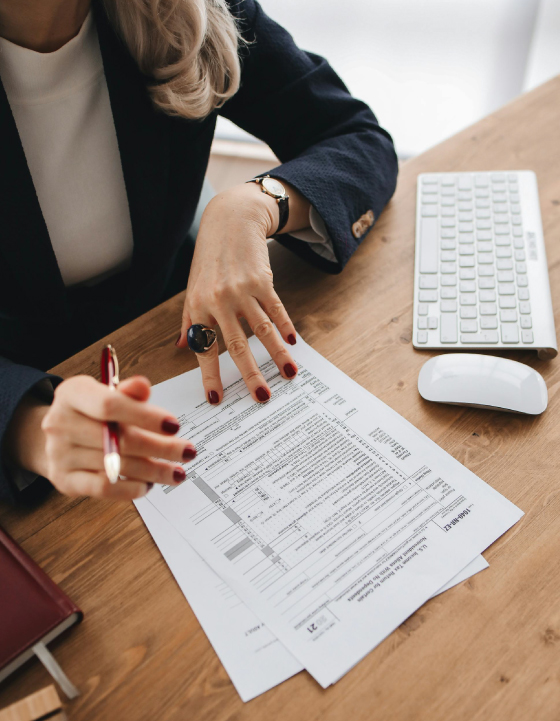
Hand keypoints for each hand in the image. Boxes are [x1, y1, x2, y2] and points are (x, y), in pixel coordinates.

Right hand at [32, 375, 196, 499]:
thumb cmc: (91, 412)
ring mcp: (60, 454)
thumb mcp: (107, 393)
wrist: (60, 436)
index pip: (110, 405)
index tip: (175, 425)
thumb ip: (128, 392)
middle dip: (160, 448)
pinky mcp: (65, 480)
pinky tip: (148, 484)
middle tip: (187, 452)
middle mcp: (60, 422)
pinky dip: (131, 488)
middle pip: (119, 439)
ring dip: (153, 471)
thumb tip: (143, 387)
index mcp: (72, 393)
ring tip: (176, 472)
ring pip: (116, 465)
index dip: (145, 416)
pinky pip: (103, 488)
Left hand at [177, 181, 308, 403]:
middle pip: (235, 345)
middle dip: (249, 373)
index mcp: (198, 307)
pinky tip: (293, 343)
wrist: (230, 222)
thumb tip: (182, 346)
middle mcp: (218, 301)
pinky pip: (276, 309)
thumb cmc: (209, 260)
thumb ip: (188, 320)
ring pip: (261, 329)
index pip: (204, 349)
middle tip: (261, 396)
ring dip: (276, 354)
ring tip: (289, 374)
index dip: (210, 376)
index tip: (217, 399)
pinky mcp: (262, 280)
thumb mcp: (192, 288)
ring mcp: (241, 290)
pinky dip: (285, 327)